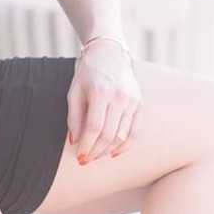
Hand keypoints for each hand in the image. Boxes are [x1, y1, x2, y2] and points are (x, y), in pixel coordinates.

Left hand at [69, 39, 140, 165]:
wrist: (110, 53)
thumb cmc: (88, 73)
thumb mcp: (74, 91)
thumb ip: (74, 116)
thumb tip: (75, 141)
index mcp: (100, 93)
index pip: (94, 128)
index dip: (86, 145)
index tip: (79, 156)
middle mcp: (119, 98)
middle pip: (108, 135)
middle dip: (95, 151)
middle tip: (86, 160)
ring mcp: (132, 101)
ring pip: (122, 136)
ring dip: (108, 151)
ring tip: (97, 156)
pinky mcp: (139, 104)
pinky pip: (136, 131)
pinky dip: (126, 145)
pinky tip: (115, 153)